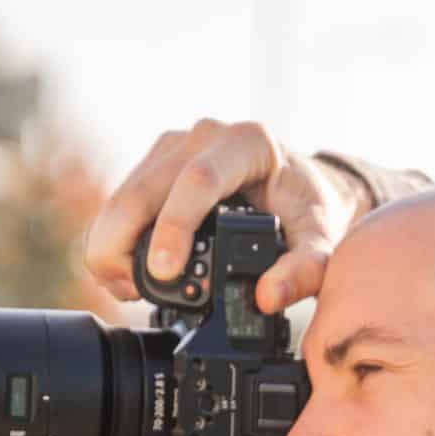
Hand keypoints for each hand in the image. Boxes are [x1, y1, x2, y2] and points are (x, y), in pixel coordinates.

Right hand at [83, 118, 369, 315]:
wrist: (300, 183)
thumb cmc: (307, 206)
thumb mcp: (321, 238)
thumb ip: (305, 269)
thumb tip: (268, 297)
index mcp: (246, 144)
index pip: (198, 180)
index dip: (174, 226)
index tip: (165, 273)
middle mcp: (203, 138)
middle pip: (143, 189)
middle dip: (124, 245)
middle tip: (133, 292)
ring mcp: (173, 148)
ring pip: (121, 197)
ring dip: (113, 247)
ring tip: (131, 289)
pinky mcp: (155, 164)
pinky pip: (120, 203)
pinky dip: (114, 241)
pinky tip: (130, 270)